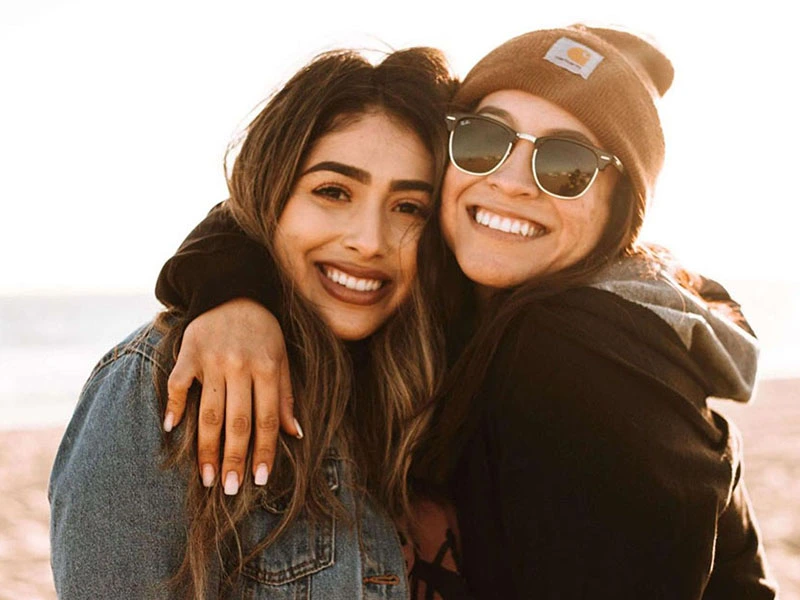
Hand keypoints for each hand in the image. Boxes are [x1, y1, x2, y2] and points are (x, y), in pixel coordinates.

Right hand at [163, 298, 300, 493]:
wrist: (232, 291)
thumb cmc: (262, 331)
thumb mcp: (281, 358)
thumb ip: (285, 395)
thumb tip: (295, 434)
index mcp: (266, 368)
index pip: (266, 419)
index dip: (264, 451)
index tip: (259, 480)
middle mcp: (240, 366)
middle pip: (237, 422)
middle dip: (234, 459)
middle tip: (230, 489)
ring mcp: (211, 360)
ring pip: (208, 412)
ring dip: (206, 448)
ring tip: (206, 478)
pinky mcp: (188, 353)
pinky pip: (177, 384)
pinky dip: (172, 406)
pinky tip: (171, 430)